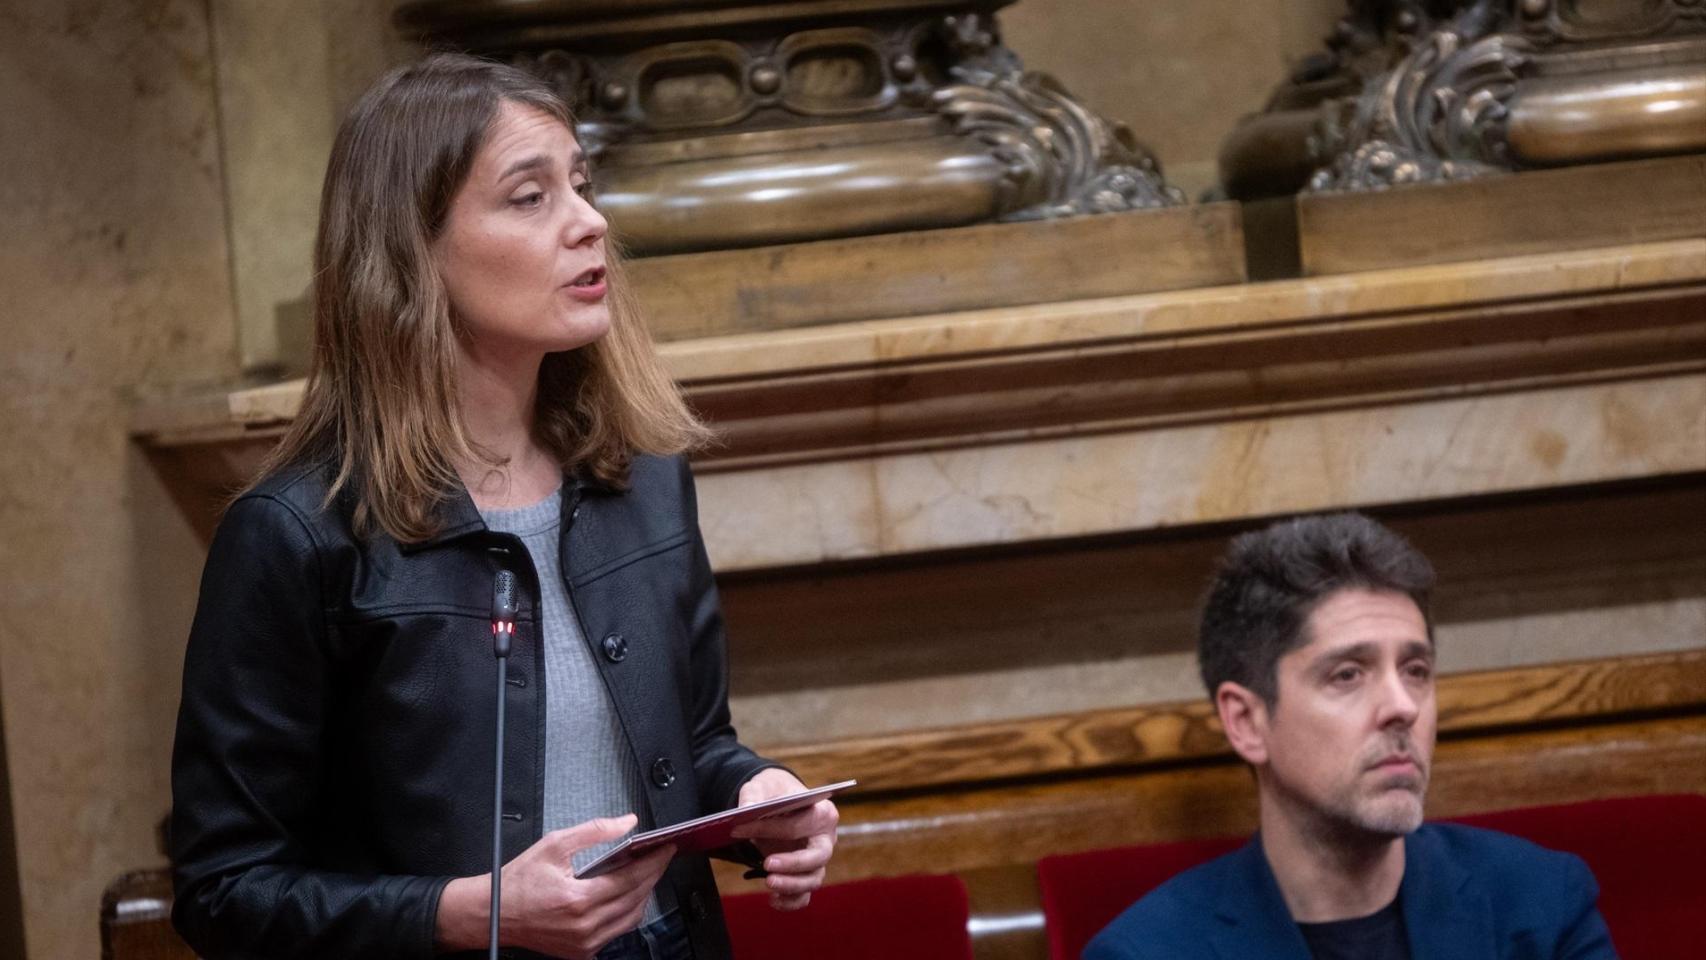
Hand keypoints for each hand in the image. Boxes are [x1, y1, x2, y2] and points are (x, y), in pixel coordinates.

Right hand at [435, 814, 672, 958]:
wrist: (493, 915)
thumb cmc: (518, 881)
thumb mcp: (554, 845)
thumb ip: (595, 831)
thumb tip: (626, 823)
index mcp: (579, 899)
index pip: (632, 878)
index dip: (654, 861)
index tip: (666, 848)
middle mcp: (585, 926)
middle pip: (637, 898)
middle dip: (653, 874)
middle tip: (659, 856)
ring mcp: (585, 943)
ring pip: (631, 918)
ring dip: (643, 894)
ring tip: (644, 872)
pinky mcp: (582, 952)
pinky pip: (617, 931)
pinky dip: (627, 911)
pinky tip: (625, 894)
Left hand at [731, 768, 838, 910]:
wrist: (779, 803)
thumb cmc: (774, 793)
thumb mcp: (761, 786)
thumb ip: (753, 796)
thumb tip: (745, 809)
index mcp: (822, 812)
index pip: (796, 825)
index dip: (767, 829)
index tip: (737, 830)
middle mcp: (826, 839)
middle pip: (817, 857)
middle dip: (793, 863)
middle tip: (768, 864)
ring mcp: (818, 861)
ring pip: (813, 879)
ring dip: (792, 885)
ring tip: (768, 883)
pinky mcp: (806, 876)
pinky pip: (804, 896)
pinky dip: (790, 902)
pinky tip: (772, 899)